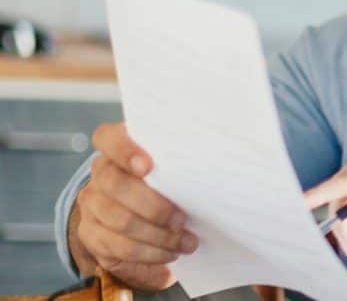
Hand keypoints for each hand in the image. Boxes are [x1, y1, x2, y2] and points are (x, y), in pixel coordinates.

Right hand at [71, 122, 197, 289]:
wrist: (142, 215)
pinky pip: (118, 246)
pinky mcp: (90, 233)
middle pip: (115, 185)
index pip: (108, 137)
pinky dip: (149, 253)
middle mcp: (100, 173)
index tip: (148, 167)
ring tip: (185, 242)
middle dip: (153, 206)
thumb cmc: (169, 185)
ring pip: (119, 219)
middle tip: (182, 220)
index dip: (125, 150)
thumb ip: (179, 165)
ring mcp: (91, 203)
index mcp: (118, 148)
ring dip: (158, 235)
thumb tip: (212, 168)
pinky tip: (169, 254)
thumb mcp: (174, 170)